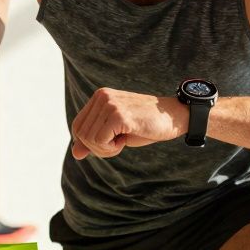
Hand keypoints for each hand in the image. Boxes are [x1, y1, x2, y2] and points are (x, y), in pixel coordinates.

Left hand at [70, 88, 188, 159]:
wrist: (173, 117)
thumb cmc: (146, 125)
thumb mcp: (116, 133)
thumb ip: (94, 140)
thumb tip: (75, 153)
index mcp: (100, 97)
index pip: (77, 126)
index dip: (90, 143)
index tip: (110, 141)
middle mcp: (102, 97)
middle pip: (80, 134)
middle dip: (97, 148)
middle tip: (118, 144)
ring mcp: (110, 104)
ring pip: (89, 139)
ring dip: (105, 150)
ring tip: (122, 141)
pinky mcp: (118, 115)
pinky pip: (100, 141)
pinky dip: (111, 149)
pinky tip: (125, 140)